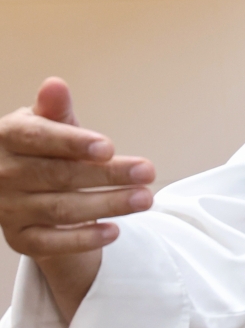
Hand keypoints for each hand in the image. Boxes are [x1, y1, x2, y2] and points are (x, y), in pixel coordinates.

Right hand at [0, 79, 154, 322]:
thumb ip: (55, 110)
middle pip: (58, 175)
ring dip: (107, 205)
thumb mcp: (48, 125)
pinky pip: (52, 243)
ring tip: (145, 199)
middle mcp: (3, 175)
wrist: (21, 189)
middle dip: (107, 174)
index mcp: (8, 138)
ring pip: (61, 209)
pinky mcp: (20, 239)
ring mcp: (9, 209)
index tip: (109, 147)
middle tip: (147, 172)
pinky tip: (114, 231)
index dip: (72, 142)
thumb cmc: (42, 149)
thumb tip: (55, 85)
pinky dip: (84, 239)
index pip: (37, 138)